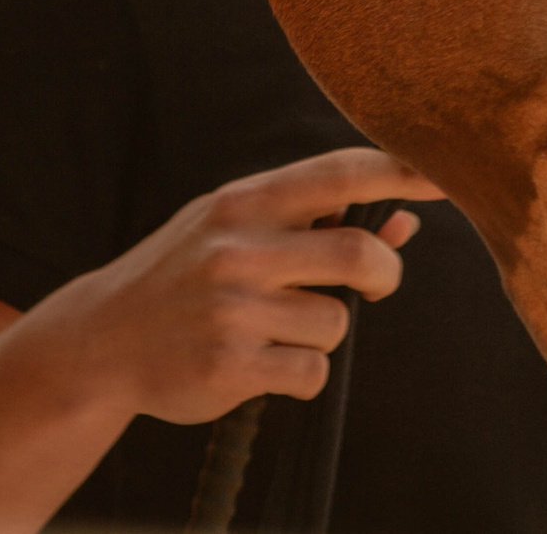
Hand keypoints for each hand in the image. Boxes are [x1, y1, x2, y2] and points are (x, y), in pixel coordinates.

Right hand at [32, 147, 442, 426]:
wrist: (102, 339)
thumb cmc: (185, 274)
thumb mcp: (236, 228)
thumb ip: (314, 220)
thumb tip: (405, 222)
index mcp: (244, 202)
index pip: (340, 173)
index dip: (402, 173)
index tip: (445, 178)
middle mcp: (238, 248)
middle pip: (360, 256)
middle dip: (384, 273)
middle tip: (376, 281)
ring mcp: (232, 308)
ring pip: (337, 322)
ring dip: (323, 331)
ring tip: (277, 327)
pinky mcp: (230, 365)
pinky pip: (311, 371)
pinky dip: (300, 372)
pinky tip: (262, 362)